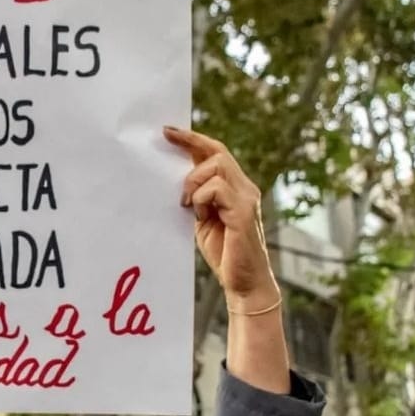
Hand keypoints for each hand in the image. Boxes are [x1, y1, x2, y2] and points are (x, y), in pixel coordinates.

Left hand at [163, 127, 279, 310]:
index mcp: (235, 187)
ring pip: (216, 166)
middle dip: (190, 149)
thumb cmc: (224, 253)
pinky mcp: (244, 213)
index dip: (192, 139)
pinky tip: (199, 216)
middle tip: (170, 167)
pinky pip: (217, 189)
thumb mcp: (203, 219)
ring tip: (188, 206)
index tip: (167, 131)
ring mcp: (247, 199)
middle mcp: (245, 188)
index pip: (216, 152)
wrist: (244, 284)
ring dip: (193, 183)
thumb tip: (173, 181)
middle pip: (217, 152)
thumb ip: (196, 198)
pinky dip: (201, 198)